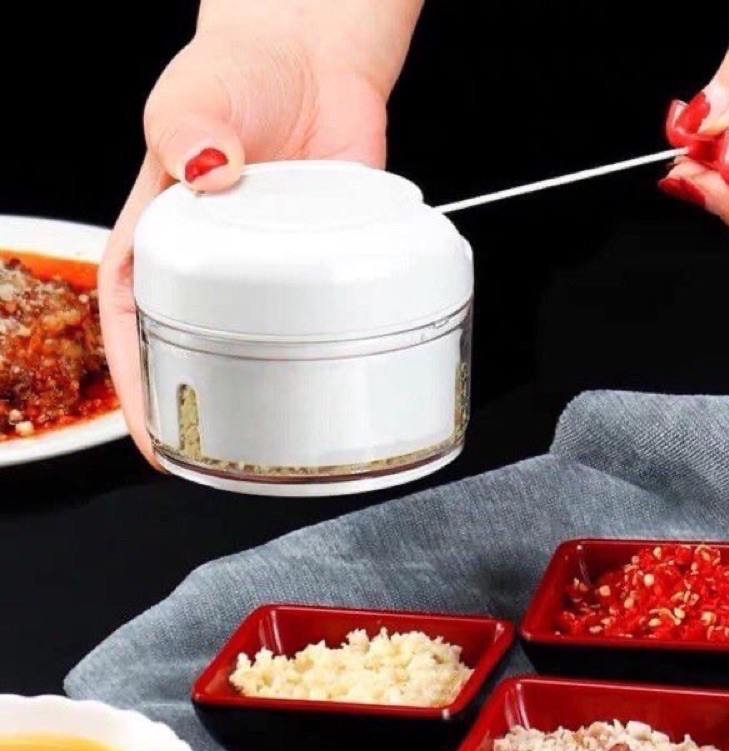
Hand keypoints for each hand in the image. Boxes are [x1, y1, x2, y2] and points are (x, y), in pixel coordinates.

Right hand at [100, 0, 421, 462]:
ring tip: (288, 440)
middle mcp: (214, 268)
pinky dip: (327, 348)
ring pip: (265, 347)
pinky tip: (340, 373)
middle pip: (199, 355)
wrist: (314, 60)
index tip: (159, 444)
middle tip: (229, 459)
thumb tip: (208, 166)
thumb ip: (190, 127)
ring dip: (273, 394)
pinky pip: (322, 316)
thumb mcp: (194, 98)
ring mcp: (271, 271)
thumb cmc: (241, 74)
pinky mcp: (319, 262)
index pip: (134, 331)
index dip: (142, 395)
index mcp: (159, 243)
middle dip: (208, 413)